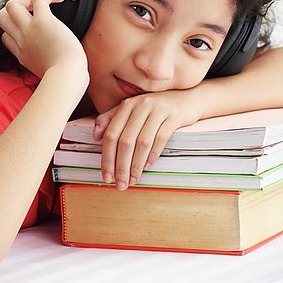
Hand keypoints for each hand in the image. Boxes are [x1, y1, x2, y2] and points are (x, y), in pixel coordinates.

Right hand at [0, 0, 87, 79]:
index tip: (33, 32)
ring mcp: (29, 30)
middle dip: (13, 10)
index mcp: (22, 55)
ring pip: (11, 4)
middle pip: (1, 17)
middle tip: (32, 12)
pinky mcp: (43, 21)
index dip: (14, 30)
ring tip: (43, 2)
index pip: (6, 37)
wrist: (67, 77)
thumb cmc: (66, 79)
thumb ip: (46, 67)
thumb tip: (59, 65)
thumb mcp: (47, 76)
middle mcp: (22, 41)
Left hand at [92, 89, 206, 189]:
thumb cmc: (157, 107)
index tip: (106, 176)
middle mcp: (141, 105)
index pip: (111, 134)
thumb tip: (95, 136)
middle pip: (125, 140)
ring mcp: (158, 109)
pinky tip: (147, 166)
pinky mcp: (174, 116)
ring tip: (133, 180)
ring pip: (142, 142)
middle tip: (120, 184)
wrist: (188, 98)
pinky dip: (153, 154)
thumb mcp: (133, 109)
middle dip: (121, 166)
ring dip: (136, 165)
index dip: (107, 158)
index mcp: (127, 105)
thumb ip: (112, 118)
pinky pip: (161, 138)